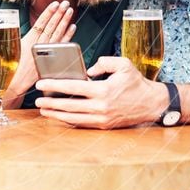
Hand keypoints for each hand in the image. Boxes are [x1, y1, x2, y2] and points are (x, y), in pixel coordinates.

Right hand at [1, 0, 75, 108]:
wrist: (13, 85)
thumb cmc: (10, 67)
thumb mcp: (13, 49)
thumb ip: (23, 37)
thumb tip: (32, 27)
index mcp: (28, 42)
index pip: (40, 24)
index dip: (48, 13)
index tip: (54, 4)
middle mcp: (38, 46)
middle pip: (51, 27)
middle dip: (58, 14)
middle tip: (65, 3)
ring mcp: (45, 54)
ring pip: (57, 34)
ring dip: (64, 22)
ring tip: (69, 11)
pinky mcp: (50, 60)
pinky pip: (61, 46)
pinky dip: (67, 36)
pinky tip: (72, 28)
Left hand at [34, 56, 167, 128]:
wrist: (151, 104)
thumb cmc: (136, 83)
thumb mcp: (123, 64)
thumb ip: (104, 62)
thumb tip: (88, 70)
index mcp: (103, 90)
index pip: (73, 88)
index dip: (54, 86)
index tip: (41, 84)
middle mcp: (101, 107)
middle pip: (69, 106)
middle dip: (50, 103)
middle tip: (37, 101)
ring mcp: (102, 119)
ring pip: (73, 118)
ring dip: (56, 115)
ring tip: (44, 110)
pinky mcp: (104, 126)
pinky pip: (82, 124)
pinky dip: (69, 120)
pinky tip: (60, 116)